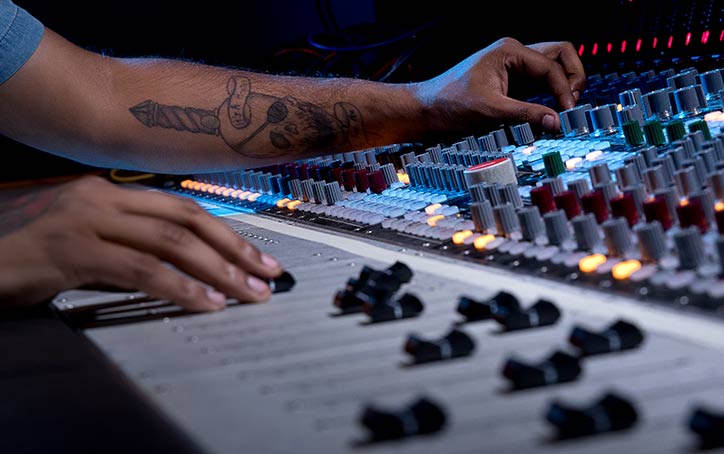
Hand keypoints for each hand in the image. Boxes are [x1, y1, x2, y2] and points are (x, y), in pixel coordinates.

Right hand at [0, 175, 282, 311]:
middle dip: (235, 250)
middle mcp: (102, 197)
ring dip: (217, 272)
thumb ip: (137, 250)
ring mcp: (85, 219)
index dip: (228, 234)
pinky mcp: (71, 249)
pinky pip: (140, 269)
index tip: (259, 258)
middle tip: (267, 276)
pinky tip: (205, 303)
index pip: (185, 209)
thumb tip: (191, 270)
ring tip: (247, 294)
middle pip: (188, 219)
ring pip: (171, 243)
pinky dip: (180, 288)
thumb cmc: (35, 258)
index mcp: (111, 192)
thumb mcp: (94, 247)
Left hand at [414, 37, 585, 137]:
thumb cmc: (450, 104)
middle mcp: (515, 54)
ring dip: (562, 86)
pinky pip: (540, 84)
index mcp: (510, 51)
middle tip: (572, 104)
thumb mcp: (490, 110)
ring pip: (552, 68)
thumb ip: (526, 114)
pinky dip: (549, 96)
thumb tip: (556, 122)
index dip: (564, 91)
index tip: (566, 114)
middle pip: (560, 55)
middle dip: (571, 78)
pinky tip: (549, 113)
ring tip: (564, 109)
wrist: (428, 110)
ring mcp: (514, 68)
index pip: (551, 67)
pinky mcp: (512, 84)